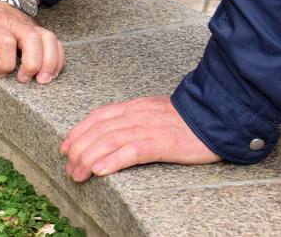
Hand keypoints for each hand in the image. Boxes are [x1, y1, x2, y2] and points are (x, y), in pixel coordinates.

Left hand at [0, 1, 63, 83]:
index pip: (5, 42)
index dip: (5, 63)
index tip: (0, 73)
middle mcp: (15, 23)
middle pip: (32, 38)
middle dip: (32, 63)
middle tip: (24, 79)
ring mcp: (30, 26)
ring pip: (48, 38)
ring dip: (49, 62)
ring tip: (43, 80)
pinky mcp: (40, 31)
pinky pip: (56, 42)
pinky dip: (58, 59)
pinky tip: (52, 73)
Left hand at [60, 95, 219, 180]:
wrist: (216, 115)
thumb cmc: (187, 120)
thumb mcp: (153, 112)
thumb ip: (133, 119)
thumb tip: (112, 134)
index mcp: (133, 107)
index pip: (97, 117)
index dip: (77, 131)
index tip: (65, 147)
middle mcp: (135, 114)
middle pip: (98, 131)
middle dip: (78, 150)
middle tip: (69, 168)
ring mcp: (147, 127)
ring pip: (109, 141)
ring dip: (89, 158)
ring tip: (78, 174)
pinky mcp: (162, 142)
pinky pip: (132, 150)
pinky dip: (114, 160)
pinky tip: (101, 171)